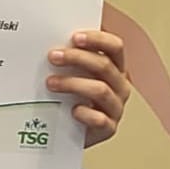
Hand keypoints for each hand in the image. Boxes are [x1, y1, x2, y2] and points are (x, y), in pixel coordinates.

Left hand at [47, 29, 129, 147]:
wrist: (73, 131)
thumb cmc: (74, 98)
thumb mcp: (75, 74)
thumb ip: (71, 59)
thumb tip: (50, 41)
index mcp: (115, 68)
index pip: (115, 47)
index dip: (97, 39)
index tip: (75, 37)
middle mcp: (120, 86)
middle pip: (105, 66)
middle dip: (77, 58)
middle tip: (54, 56)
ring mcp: (115, 108)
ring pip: (100, 90)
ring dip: (73, 83)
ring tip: (51, 82)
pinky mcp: (108, 128)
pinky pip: (99, 120)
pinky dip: (85, 113)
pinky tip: (72, 110)